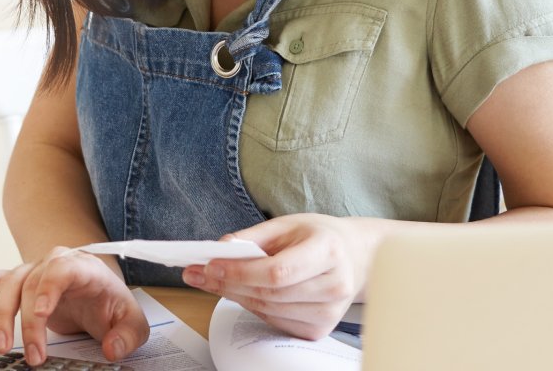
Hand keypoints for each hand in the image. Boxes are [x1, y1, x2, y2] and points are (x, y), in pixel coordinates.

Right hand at [0, 247, 148, 365]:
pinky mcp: (20, 284)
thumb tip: (112, 348)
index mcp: (83, 267)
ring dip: (2, 316)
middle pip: (32, 284)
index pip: (62, 268)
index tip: (42, 314)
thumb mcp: (133, 321)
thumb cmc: (112, 303)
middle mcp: (54, 263)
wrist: (99, 292)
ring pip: (10, 286)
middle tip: (33, 355)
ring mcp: (34, 272)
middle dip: (29, 322)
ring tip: (2, 344)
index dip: (49, 287)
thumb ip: (128, 335)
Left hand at [179, 215, 380, 339]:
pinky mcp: (320, 329)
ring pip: (269, 310)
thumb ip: (254, 236)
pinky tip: (244, 292)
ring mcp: (329, 312)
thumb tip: (221, 249)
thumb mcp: (288, 224)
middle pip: (269, 293)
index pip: (278, 271)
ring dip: (236, 296)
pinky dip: (255, 307)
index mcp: (328, 251)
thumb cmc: (319, 237)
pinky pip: (276, 321)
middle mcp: (334, 285)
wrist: (353, 258)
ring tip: (214, 281)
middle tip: (199, 274)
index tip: (212, 265)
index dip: (241, 272)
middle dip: (228, 284)